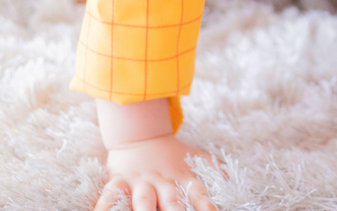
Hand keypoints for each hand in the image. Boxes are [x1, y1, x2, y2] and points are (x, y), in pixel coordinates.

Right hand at [95, 134, 218, 210]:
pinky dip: (106, 207)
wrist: (140, 133)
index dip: (206, 207)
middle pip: (173, 203)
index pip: (198, 195)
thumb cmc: (171, 153)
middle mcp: (163, 182)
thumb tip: (230, 178)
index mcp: (183, 178)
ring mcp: (141, 182)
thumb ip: (213, 169)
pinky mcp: (120, 181)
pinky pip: (112, 196)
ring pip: (144, 202)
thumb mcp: (196, 157)